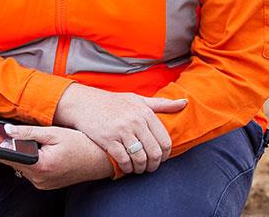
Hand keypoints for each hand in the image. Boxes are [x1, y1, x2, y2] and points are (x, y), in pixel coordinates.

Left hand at [0, 124, 112, 188]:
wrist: (101, 160)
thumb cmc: (81, 144)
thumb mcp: (54, 133)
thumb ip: (28, 132)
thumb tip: (7, 130)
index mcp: (40, 166)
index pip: (8, 158)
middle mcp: (40, 179)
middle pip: (15, 162)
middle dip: (12, 149)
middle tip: (13, 135)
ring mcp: (43, 184)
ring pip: (23, 167)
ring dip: (24, 155)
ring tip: (37, 143)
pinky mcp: (47, 185)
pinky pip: (32, 172)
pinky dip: (32, 161)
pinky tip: (42, 152)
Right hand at [53, 84, 187, 174]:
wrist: (83, 103)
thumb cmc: (111, 102)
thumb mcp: (137, 99)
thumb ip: (161, 104)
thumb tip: (185, 103)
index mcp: (144, 112)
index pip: (164, 141)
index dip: (164, 155)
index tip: (159, 158)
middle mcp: (135, 121)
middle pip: (154, 152)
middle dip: (153, 165)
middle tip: (149, 167)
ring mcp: (121, 131)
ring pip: (140, 159)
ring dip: (140, 168)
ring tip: (137, 168)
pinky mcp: (108, 140)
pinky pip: (124, 160)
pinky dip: (127, 168)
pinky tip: (126, 166)